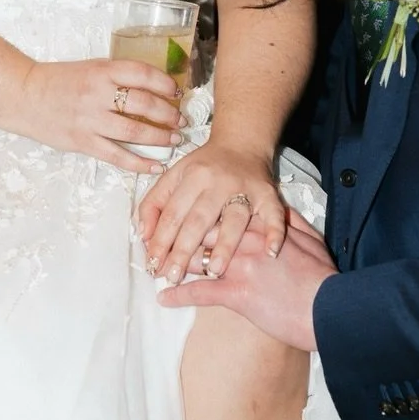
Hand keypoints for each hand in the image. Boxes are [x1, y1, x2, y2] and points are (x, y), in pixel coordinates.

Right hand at [6, 58, 180, 173]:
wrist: (24, 96)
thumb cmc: (59, 81)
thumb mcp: (91, 68)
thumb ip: (117, 77)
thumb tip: (153, 88)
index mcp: (101, 71)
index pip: (142, 74)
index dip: (165, 83)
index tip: (177, 91)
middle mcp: (97, 94)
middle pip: (144, 103)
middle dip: (168, 113)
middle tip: (181, 120)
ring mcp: (90, 119)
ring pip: (134, 130)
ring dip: (160, 137)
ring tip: (174, 140)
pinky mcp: (83, 141)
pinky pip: (117, 155)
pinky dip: (139, 162)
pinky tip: (155, 165)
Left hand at [137, 143, 285, 283]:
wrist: (242, 143)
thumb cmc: (204, 167)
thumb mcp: (173, 177)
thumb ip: (153, 204)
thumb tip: (143, 236)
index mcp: (192, 176)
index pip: (172, 213)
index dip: (160, 240)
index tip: (153, 265)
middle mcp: (218, 182)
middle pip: (198, 219)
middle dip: (184, 250)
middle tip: (173, 276)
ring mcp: (245, 188)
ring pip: (234, 219)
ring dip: (225, 245)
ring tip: (214, 270)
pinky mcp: (268, 194)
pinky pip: (274, 214)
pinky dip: (275, 232)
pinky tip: (271, 252)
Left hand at [157, 211, 335, 349]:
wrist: (330, 307)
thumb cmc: (321, 276)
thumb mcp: (310, 239)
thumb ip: (289, 222)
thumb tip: (278, 212)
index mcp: (260, 225)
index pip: (221, 213)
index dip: (200, 216)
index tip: (186, 218)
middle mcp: (245, 240)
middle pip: (202, 232)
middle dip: (179, 237)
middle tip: (160, 242)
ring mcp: (238, 266)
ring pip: (195, 259)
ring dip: (173, 264)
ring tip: (156, 268)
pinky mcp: (236, 293)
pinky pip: (199, 293)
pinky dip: (178, 296)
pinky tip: (164, 297)